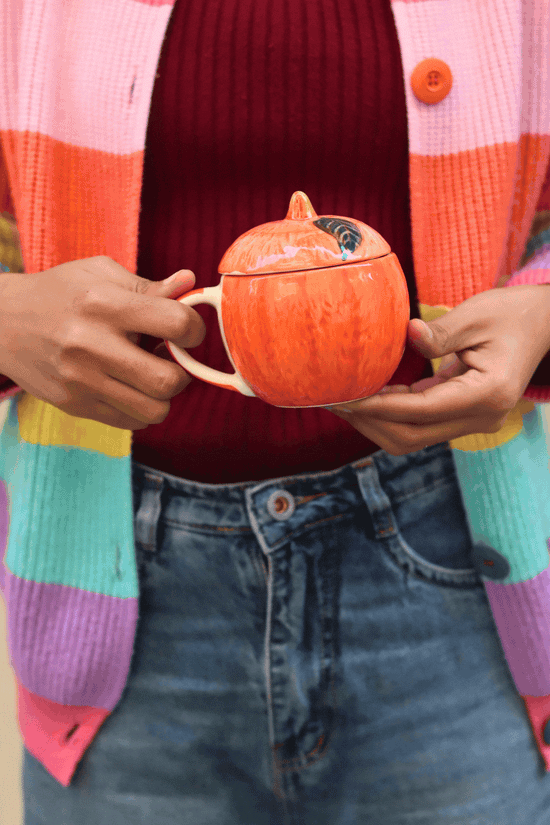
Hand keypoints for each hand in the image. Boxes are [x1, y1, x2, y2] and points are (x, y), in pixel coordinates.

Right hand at [0, 256, 204, 429]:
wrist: (4, 323)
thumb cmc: (61, 293)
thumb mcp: (100, 274)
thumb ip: (148, 285)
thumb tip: (190, 283)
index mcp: (105, 304)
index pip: (176, 324)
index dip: (194, 329)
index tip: (186, 330)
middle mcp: (91, 345)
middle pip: (168, 380)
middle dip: (182, 373)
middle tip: (170, 360)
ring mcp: (81, 380)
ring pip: (154, 410)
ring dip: (163, 396)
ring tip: (151, 376)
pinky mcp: (74, 405)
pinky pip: (131, 422)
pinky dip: (141, 409)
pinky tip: (131, 388)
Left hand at [330, 285, 549, 454]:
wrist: (543, 325)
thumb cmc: (512, 314)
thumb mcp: (477, 314)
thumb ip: (441, 331)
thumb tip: (404, 333)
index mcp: (487, 394)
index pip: (420, 410)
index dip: (378, 407)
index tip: (343, 396)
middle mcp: (481, 418)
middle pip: (410, 437)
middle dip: (368, 422)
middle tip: (333, 400)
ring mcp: (473, 422)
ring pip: (412, 438)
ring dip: (375, 423)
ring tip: (343, 399)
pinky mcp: (463, 417)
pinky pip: (420, 425)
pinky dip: (391, 414)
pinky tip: (367, 396)